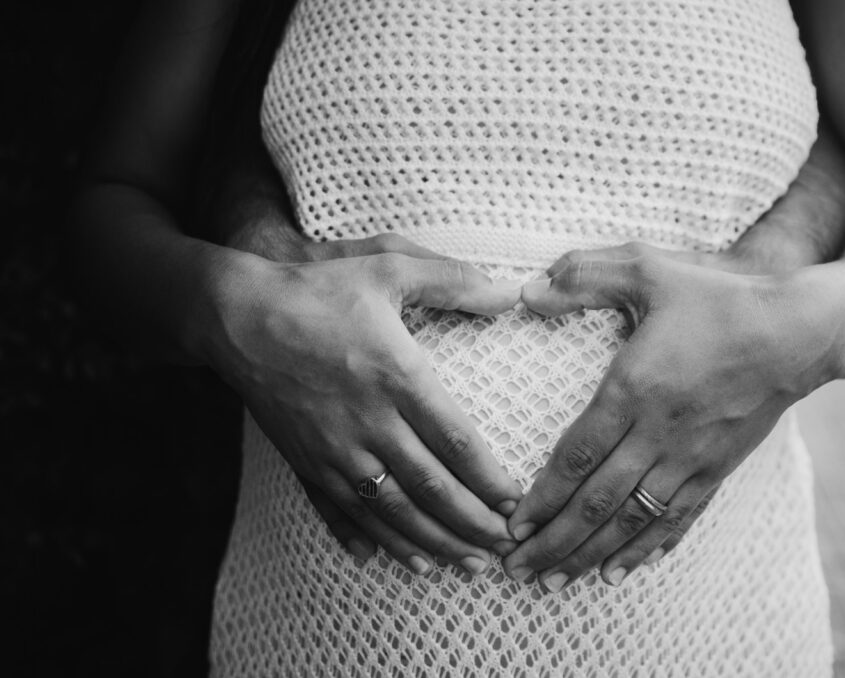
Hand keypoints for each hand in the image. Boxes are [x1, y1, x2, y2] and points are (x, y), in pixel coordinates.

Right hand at [207, 234, 523, 575]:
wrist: (236, 316)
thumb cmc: (316, 290)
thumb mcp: (387, 266)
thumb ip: (453, 280)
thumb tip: (512, 292)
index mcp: (396, 377)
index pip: (456, 441)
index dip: (490, 479)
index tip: (517, 504)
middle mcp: (368, 423)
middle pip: (431, 488)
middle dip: (473, 525)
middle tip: (508, 549)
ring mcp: (334, 449)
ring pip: (392, 511)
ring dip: (433, 543)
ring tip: (467, 565)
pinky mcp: (306, 462)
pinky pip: (341, 512)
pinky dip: (370, 539)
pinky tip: (390, 560)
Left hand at [501, 242, 825, 590]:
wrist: (799, 331)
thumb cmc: (720, 297)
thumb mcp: (648, 267)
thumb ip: (584, 275)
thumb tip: (524, 291)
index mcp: (634, 389)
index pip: (576, 456)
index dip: (542, 496)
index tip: (511, 524)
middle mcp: (659, 434)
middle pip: (597, 502)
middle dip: (553, 541)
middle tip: (516, 571)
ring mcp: (690, 458)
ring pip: (632, 521)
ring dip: (590, 555)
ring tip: (555, 584)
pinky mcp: (716, 469)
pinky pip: (677, 519)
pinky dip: (646, 549)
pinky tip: (623, 571)